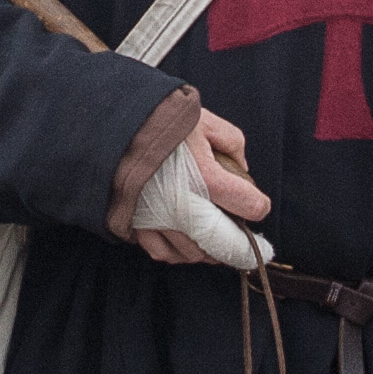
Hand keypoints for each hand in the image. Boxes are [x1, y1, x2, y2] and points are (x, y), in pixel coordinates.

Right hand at [137, 111, 270, 265]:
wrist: (113, 124)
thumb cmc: (160, 119)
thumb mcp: (205, 120)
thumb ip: (232, 143)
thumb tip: (241, 169)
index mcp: (207, 178)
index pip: (249, 206)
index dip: (259, 207)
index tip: (259, 206)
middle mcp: (184, 206)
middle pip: (221, 242)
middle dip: (237, 245)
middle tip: (244, 243)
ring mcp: (158, 219)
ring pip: (192, 252)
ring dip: (208, 251)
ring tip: (215, 243)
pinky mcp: (137, 224)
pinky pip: (161, 252)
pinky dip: (178, 254)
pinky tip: (186, 245)